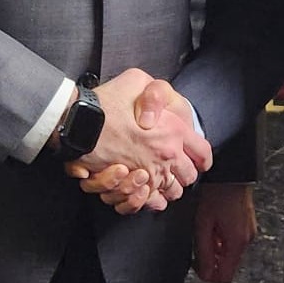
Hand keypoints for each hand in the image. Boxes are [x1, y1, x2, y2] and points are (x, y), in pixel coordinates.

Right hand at [63, 70, 210, 208]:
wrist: (81, 123)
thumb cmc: (107, 103)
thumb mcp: (136, 79)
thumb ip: (154, 90)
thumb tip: (157, 99)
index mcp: (174, 129)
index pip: (202, 152)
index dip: (202, 157)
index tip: (199, 160)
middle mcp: (167, 154)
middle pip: (189, 176)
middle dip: (184, 173)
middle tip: (175, 168)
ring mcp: (150, 173)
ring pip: (172, 192)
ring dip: (168, 187)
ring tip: (159, 178)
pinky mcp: (132, 187)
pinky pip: (151, 202)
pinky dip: (151, 200)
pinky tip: (145, 190)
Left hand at [193, 183, 256, 282]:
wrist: (231, 171)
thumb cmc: (217, 193)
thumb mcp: (203, 223)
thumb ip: (203, 251)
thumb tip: (204, 272)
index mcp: (237, 243)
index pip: (224, 277)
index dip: (208, 275)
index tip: (197, 264)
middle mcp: (247, 240)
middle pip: (228, 266)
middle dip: (212, 260)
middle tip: (198, 243)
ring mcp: (249, 231)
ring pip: (230, 254)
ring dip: (216, 249)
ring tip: (206, 229)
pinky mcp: (248, 224)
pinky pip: (234, 241)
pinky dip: (223, 239)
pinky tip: (214, 224)